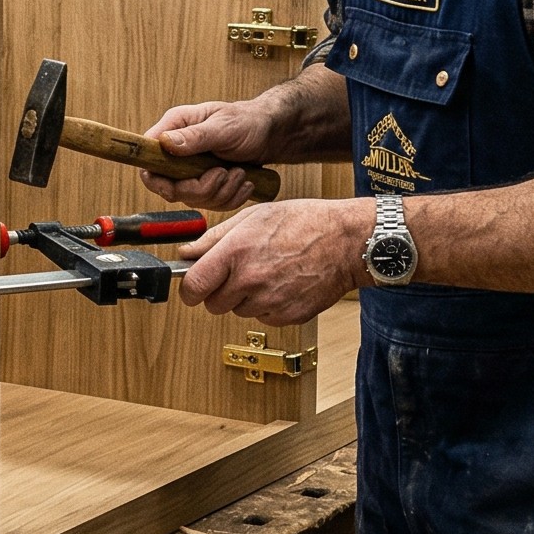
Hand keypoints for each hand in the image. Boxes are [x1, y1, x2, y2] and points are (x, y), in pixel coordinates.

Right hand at [140, 98, 281, 209]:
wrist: (271, 133)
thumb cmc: (248, 121)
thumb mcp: (223, 127)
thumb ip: (194, 137)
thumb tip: (164, 143)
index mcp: (175, 128)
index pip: (148, 158)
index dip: (156, 179)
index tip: (174, 188)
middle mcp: (178, 150)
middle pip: (170, 187)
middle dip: (201, 188)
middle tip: (225, 172)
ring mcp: (191, 170)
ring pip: (193, 199)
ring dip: (221, 192)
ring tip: (240, 173)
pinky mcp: (206, 183)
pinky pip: (211, 204)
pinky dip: (230, 198)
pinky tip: (244, 183)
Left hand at [176, 197, 373, 325]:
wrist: (347, 241)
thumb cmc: (305, 222)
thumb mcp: (254, 216)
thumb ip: (214, 238)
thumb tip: (186, 253)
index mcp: (236, 252)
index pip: (193, 287)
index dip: (189, 288)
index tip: (192, 286)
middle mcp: (251, 280)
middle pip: (213, 304)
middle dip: (219, 291)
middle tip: (236, 273)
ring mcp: (270, 302)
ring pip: (239, 311)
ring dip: (245, 297)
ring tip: (267, 272)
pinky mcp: (288, 316)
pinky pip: (263, 317)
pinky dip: (267, 305)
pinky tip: (282, 283)